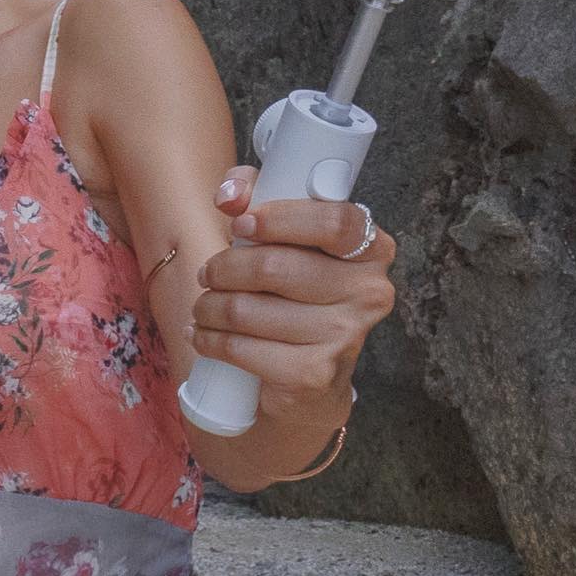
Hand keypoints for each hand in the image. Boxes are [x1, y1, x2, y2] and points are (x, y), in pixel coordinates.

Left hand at [195, 165, 396, 418]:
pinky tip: (204, 335)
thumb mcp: (284, 236)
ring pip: (248, 309)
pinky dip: (210, 339)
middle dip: (224, 267)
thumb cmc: (295, 291)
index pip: (335, 222)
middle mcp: (369, 293)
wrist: (310, 380)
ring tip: (204, 306)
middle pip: (275, 267)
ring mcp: (344, 337)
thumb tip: (229, 196)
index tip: (242, 224)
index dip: (281, 219)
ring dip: (210, 306)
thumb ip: (257, 196)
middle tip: (207, 273)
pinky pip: (242, 348)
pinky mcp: (313, 375)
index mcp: (371, 250)